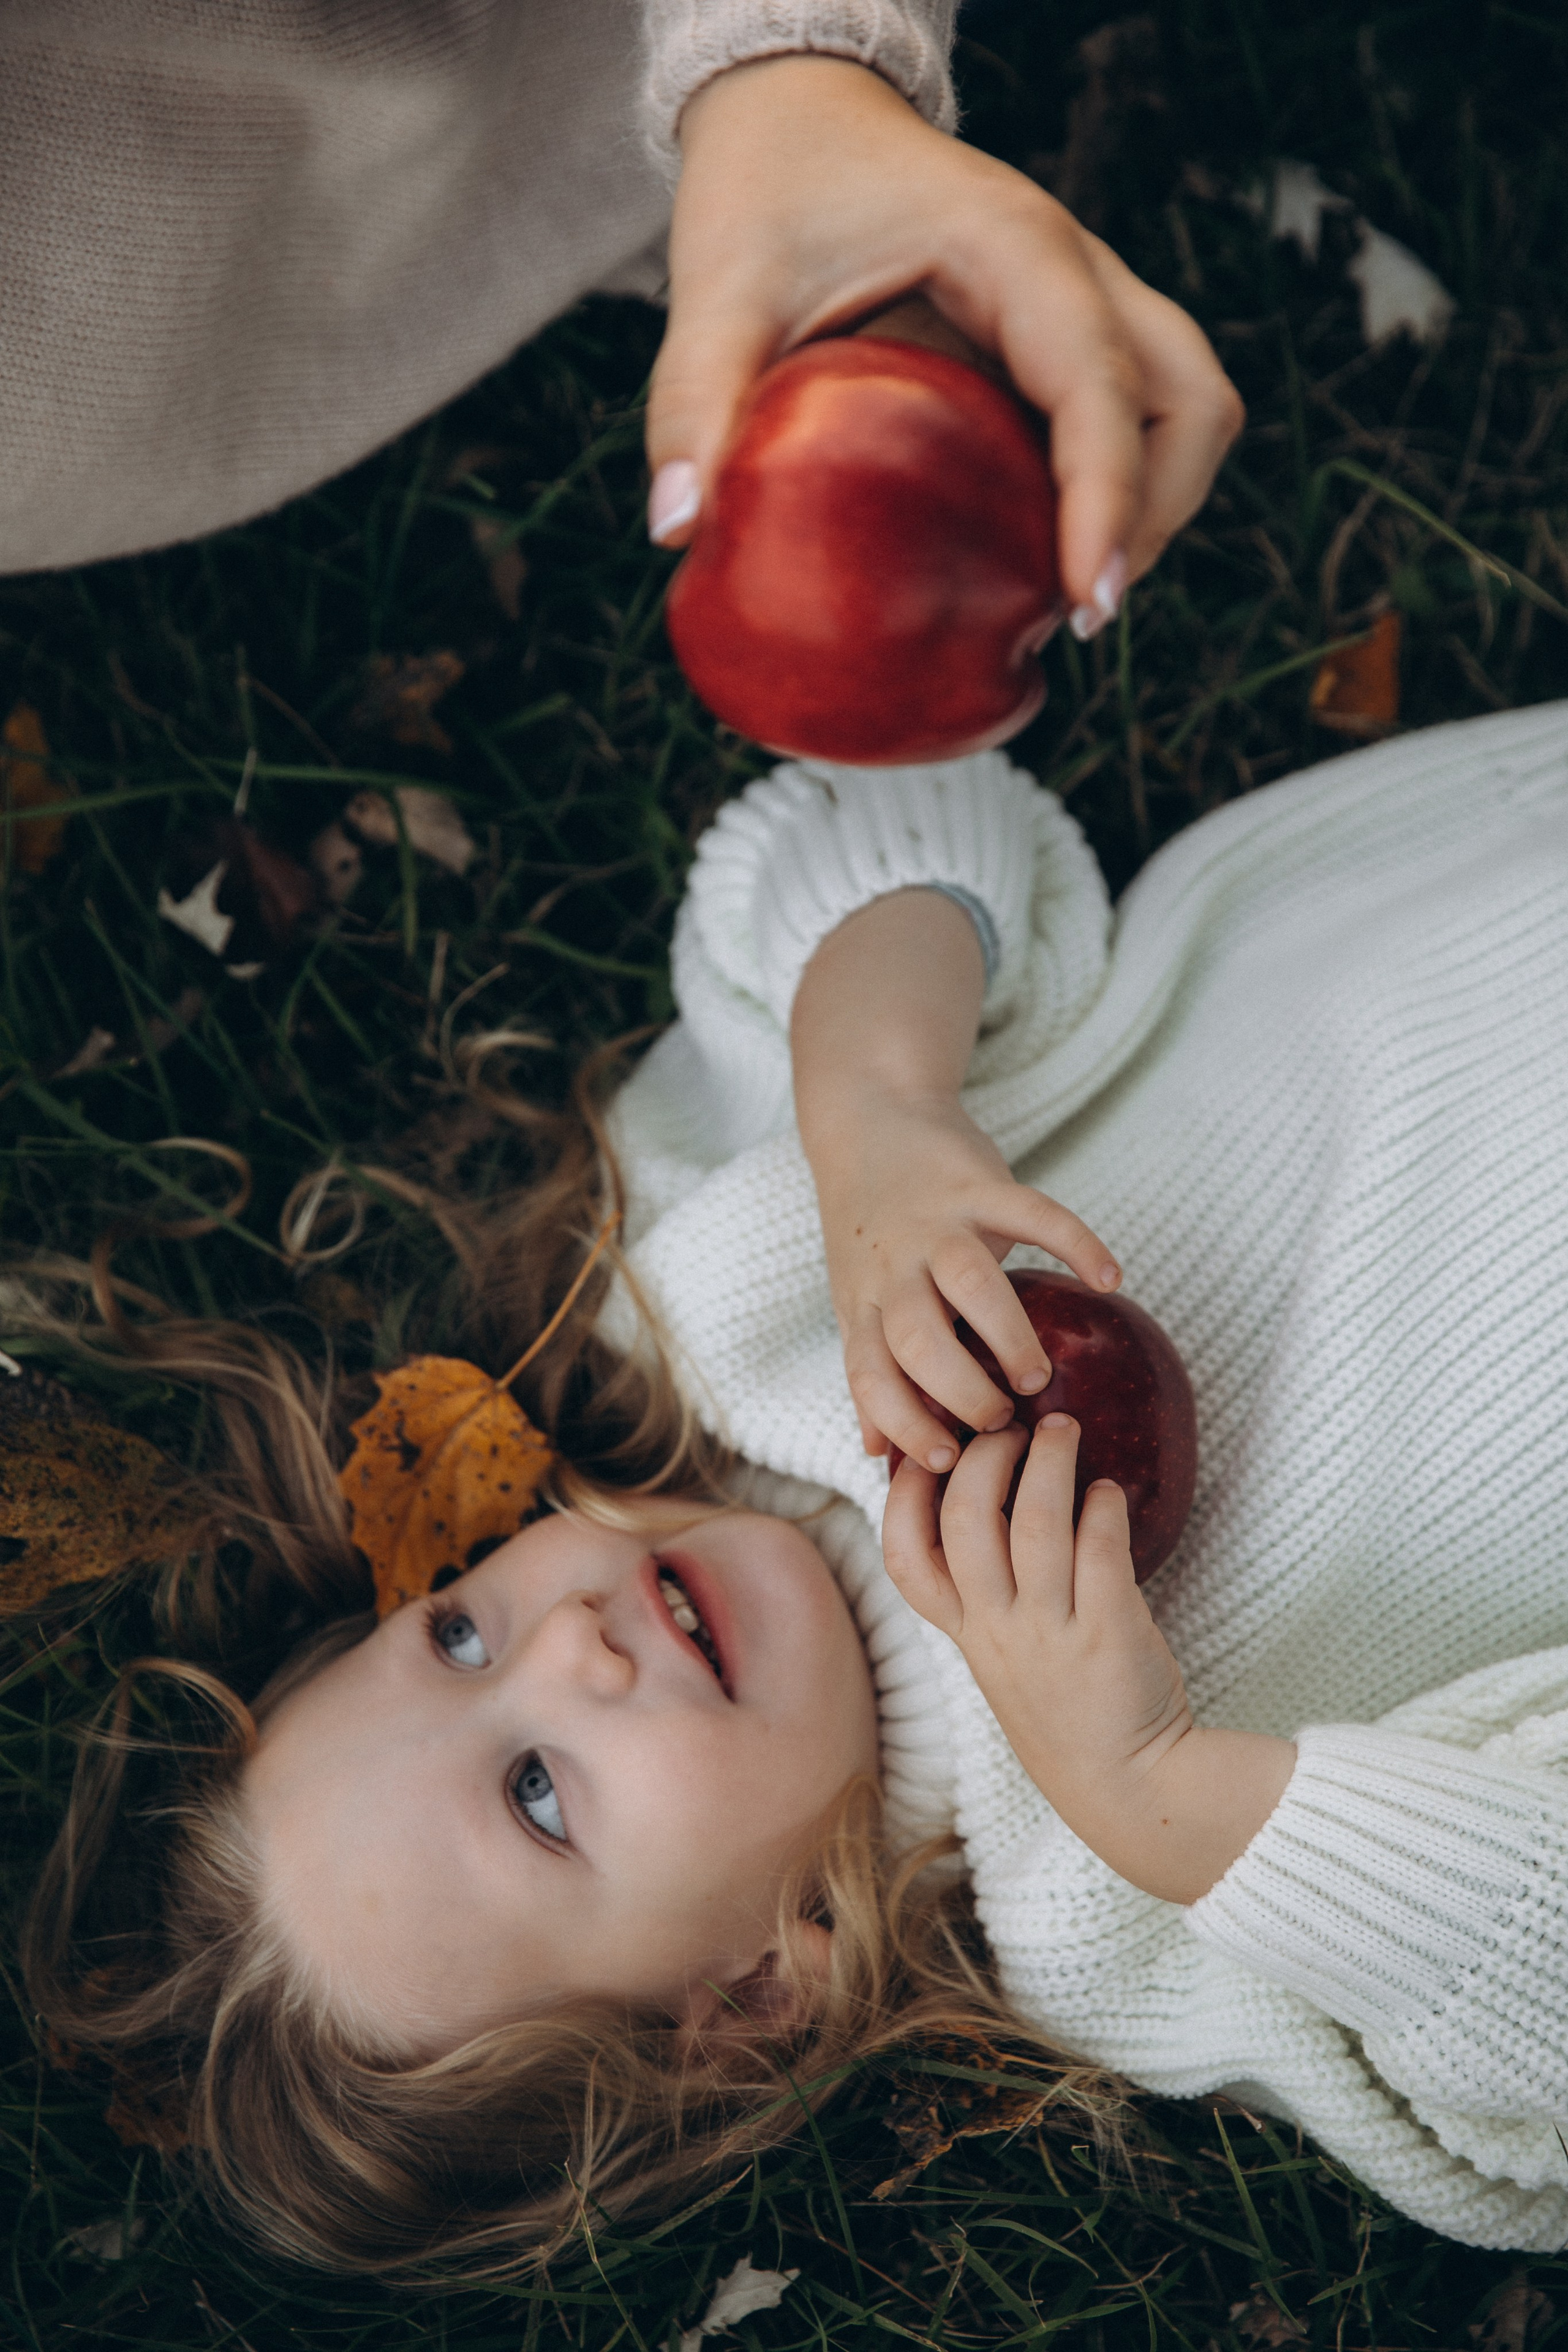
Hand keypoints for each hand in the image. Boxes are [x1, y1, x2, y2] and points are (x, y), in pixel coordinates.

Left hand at [647, 56, 1243, 631]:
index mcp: (1013, 250)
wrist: (796, 112)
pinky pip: (1135, 414)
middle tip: (1076, 609)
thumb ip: (695, 402)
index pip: (1102, 386)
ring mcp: (1082, 300)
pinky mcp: (1063, 334)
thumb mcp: (719, 288)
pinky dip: (1117, 485)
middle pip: (1191, 399)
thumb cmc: (765, 190)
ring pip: (1187, 404)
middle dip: (1157, 512)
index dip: (1109, 500)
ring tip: (1071, 592)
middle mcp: (1074, 270)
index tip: (1083, 601)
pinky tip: (1041, 550)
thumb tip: (676, 533)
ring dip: (1155, 502)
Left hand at [814, 1088, 1118, 1466]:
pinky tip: (1110, 1278)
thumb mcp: (859, 1300)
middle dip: (962, 1389)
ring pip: (971, 1281)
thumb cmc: (871, 1231)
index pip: (871, 1377)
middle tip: (1004, 1417)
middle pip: (919, 1338)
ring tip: (1037, 1373)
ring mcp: (934, 1221)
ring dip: (1008, 1335)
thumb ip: (872, 1370)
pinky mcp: (976, 1181)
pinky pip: (1034, 1210)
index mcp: (864, 1303)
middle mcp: (893, 1266)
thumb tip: (873, 1452)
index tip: (946, 1463)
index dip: (903, 1425)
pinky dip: (1077, 1242)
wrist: (868, 1120)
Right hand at [883, 1419, 1294, 1901]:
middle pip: (966, 1520)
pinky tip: (1110, 1490)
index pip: (906, 1560)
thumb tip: (988, 1498)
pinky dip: (1103, 1506)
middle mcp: (999, 1631)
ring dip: (1049, 1462)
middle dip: (984, 1456)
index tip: (924, 1453)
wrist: (1130, 1783)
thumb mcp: (1003, 1656)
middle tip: (1012, 1427)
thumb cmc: (1067, 1705)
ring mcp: (1051, 1633)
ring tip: (1066, 1429)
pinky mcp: (1109, 1632)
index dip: (904, 1497)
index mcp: (968, 1635)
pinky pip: (1100, 1549)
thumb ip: (987, 1592)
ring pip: (1034, 1523)